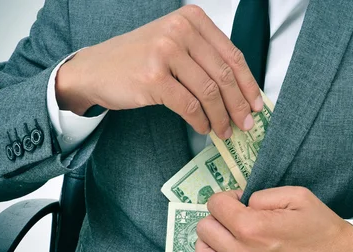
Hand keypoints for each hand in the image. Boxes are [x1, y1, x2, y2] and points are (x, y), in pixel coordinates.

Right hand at [55, 5, 261, 138]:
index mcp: (191, 19)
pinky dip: (200, 121)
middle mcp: (179, 30)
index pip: (231, 54)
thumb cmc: (137, 59)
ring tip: (224, 131)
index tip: (256, 104)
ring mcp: (165, 52)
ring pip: (209, 91)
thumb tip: (240, 91)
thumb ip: (204, 58)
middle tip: (245, 124)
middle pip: (223, 74)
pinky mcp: (154, 78)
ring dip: (220, 117)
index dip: (248, 84)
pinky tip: (203, 128)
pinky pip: (189, 105)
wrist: (96, 69)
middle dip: (238, 104)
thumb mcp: (174, 45)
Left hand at [194, 187, 352, 251]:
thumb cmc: (323, 230)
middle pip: (204, 228)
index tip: (239, 200)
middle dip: (217, 216)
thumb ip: (262, 195)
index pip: (215, 205)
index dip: (227, 197)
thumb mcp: (297, 196)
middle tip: (235, 216)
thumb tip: (242, 203)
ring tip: (227, 235)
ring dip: (210, 241)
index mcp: (253, 228)